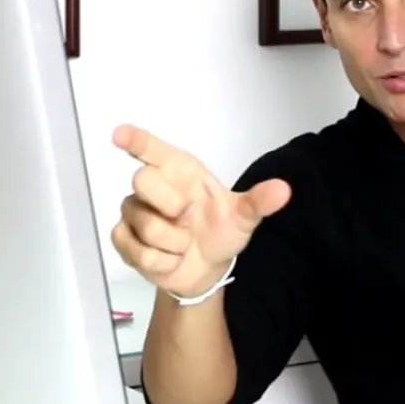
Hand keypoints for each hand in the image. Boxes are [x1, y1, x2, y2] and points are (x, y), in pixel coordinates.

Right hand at [109, 124, 290, 297]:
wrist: (205, 269)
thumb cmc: (220, 230)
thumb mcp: (243, 217)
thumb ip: (258, 202)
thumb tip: (284, 190)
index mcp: (179, 171)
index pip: (152, 149)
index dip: (135, 139)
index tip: (119, 134)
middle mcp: (153, 186)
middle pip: (142, 180)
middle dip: (169, 204)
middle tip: (188, 218)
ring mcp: (134, 212)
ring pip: (145, 224)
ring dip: (174, 243)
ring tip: (184, 243)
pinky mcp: (123, 239)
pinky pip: (137, 251)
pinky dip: (162, 262)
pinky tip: (170, 258)